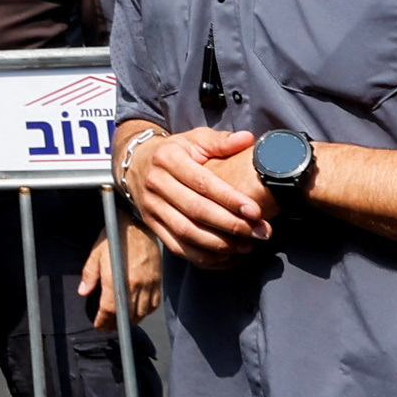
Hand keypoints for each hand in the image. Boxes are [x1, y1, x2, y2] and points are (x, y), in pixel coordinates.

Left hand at [80, 217, 163, 332]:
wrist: (137, 223)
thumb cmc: (114, 236)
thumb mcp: (96, 253)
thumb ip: (90, 274)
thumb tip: (83, 292)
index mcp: (115, 279)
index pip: (109, 310)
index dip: (103, 321)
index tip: (99, 326)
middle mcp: (133, 285)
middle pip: (126, 315)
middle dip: (116, 324)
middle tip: (109, 326)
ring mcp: (148, 284)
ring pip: (141, 312)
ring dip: (132, 320)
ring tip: (123, 322)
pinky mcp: (157, 280)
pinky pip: (153, 304)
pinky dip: (146, 311)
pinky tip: (140, 311)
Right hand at [127, 125, 269, 267]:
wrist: (137, 164)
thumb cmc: (175, 152)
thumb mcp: (194, 139)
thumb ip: (221, 141)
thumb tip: (247, 139)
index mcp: (169, 158)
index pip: (202, 182)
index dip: (230, 198)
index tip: (255, 211)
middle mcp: (157, 183)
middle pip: (196, 210)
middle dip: (231, 224)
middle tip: (259, 232)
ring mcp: (152, 207)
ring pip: (187, 232)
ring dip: (220, 244)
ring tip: (247, 246)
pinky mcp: (152, 226)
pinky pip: (178, 247)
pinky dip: (203, 257)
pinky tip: (226, 257)